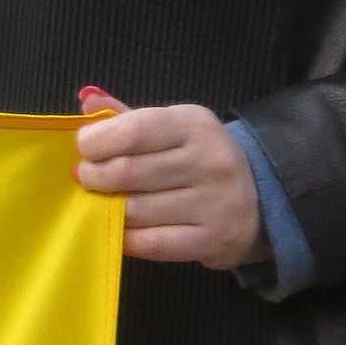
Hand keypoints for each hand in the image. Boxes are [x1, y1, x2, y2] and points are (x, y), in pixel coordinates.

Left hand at [75, 86, 268, 270]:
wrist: (260, 196)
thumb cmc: (197, 156)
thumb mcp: (170, 126)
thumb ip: (127, 117)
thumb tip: (88, 101)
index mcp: (194, 125)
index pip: (132, 131)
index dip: (95, 142)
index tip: (85, 149)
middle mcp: (209, 162)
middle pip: (127, 172)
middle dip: (94, 176)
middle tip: (87, 178)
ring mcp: (214, 204)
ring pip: (134, 210)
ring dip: (106, 208)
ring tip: (103, 201)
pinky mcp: (213, 240)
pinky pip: (151, 243)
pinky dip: (125, 237)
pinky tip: (119, 228)